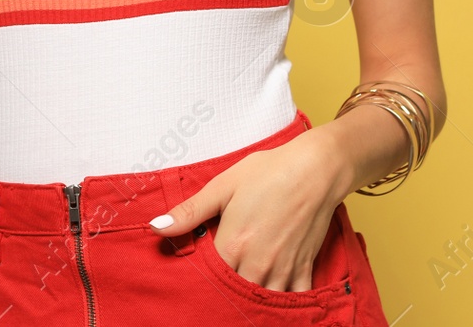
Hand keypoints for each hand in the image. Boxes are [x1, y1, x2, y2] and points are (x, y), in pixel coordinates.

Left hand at [149, 130, 347, 291]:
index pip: (207, 280)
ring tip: (240, 295)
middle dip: (223, 295)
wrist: (316, 169)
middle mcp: (256, 265)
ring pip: (262, 303)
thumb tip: (156, 228)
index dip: (198, 282)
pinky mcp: (304, 269)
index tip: (194, 278)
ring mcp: (282, 270)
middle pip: (233, 296)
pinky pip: (293, 300)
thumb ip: (190, 212)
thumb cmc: (268, 172)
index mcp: (232, 246)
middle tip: (215, 289)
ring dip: (250, 301)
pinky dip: (282, 303)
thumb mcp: (223, 186)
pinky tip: (271, 297)